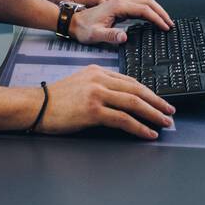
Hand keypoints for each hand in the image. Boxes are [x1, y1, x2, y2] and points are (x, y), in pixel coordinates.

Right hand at [36, 64, 174, 137]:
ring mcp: (96, 94)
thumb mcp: (80, 84)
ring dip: (153, 114)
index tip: (159, 101)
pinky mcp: (93, 111)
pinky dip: (139, 127)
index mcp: (97, 71)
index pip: (130, 81)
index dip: (148, 92)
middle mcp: (99, 80)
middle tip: (170, 111)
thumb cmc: (54, 100)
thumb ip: (99, 86)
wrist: (34, 106)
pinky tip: (148, 133)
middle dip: (157, 102)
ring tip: (165, 122)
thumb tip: (121, 100)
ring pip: (134, 103)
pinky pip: (124, 120)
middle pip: (137, 90)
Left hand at [68, 0, 172, 45]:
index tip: (165, 27)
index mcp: (118, 7)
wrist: (72, 22)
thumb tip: (124, 37)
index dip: (156, 18)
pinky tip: (152, 20)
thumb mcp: (95, 35)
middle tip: (170, 24)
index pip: (144, 10)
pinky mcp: (119, 8)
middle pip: (148, 2)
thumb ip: (110, 36)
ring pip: (144, 1)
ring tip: (165, 21)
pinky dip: (149, 11)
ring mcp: (120, 4)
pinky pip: (139, 6)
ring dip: (156, 10)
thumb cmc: (83, 28)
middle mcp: (120, 2)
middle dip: (161, 12)